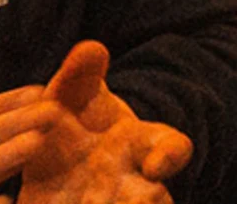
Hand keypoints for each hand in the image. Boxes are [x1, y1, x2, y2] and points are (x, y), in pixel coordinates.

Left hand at [16, 42, 192, 203]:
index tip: (158, 163)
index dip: (169, 155)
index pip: (172, 148)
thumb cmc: (75, 129)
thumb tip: (90, 47)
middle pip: (152, 200)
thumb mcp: (75, 101)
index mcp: (143, 148)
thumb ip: (80, 78)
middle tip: (138, 201)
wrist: (64, 169)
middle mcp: (137, 188)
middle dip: (142, 203)